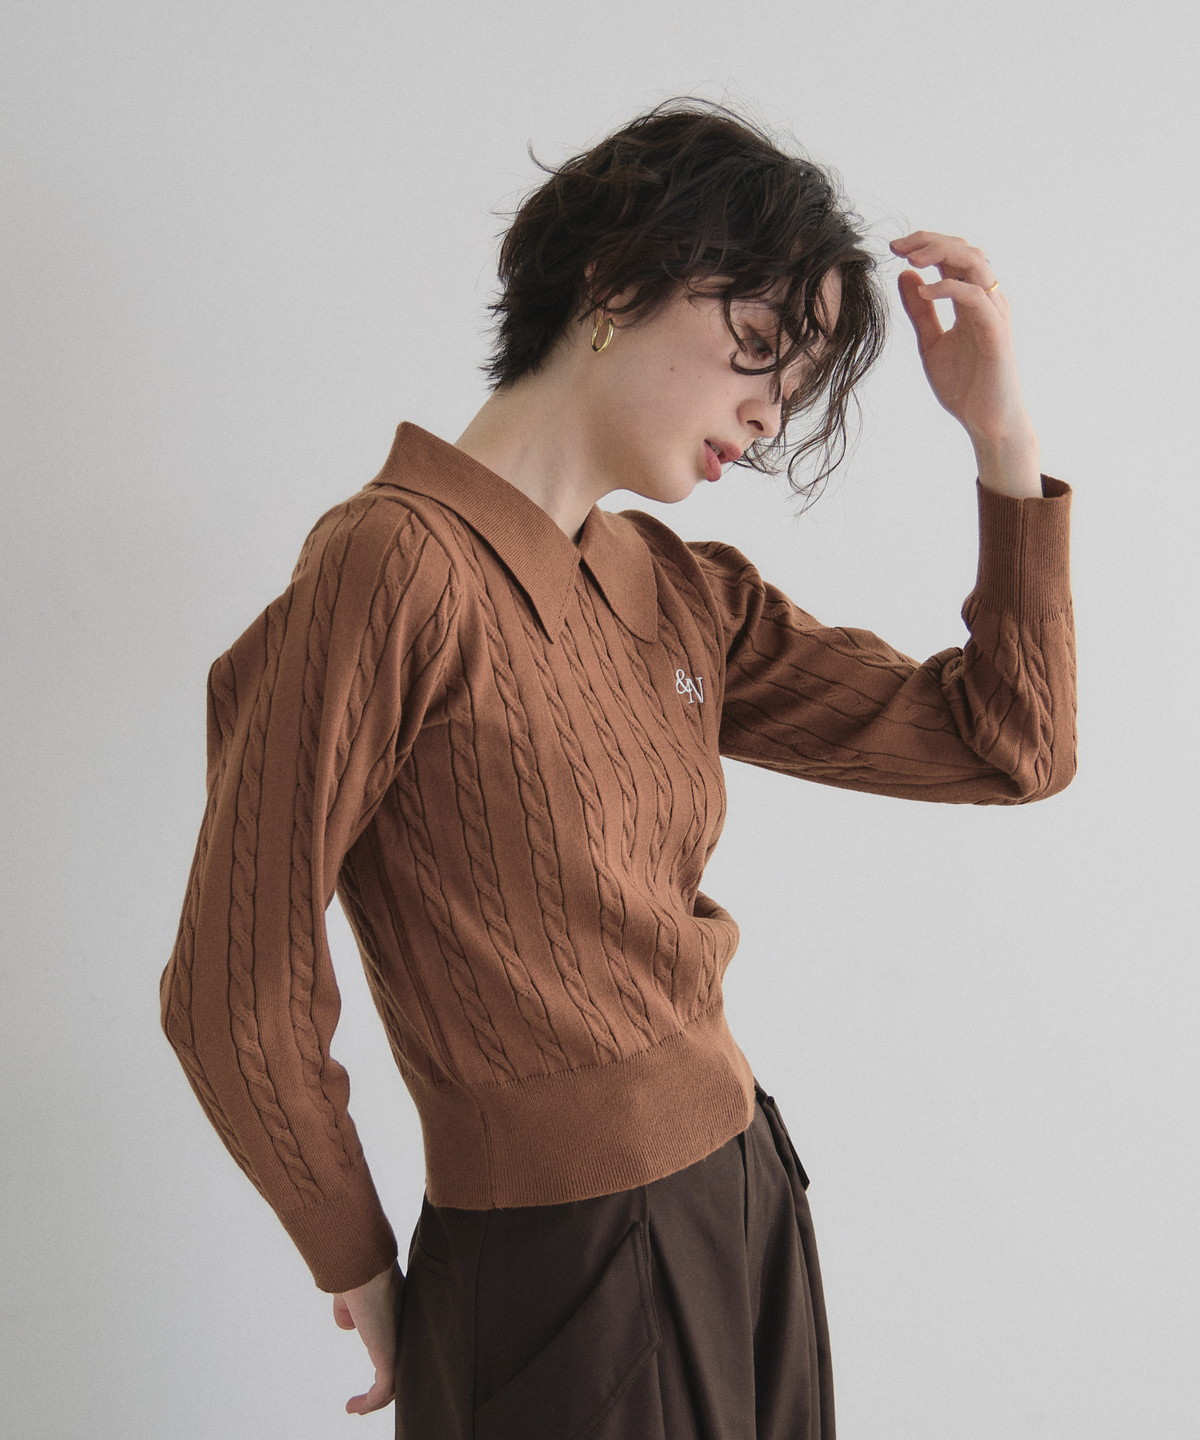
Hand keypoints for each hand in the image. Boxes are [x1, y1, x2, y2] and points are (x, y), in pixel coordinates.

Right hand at [332, 1260, 404, 1415]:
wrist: (360, 1268)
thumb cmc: (355, 1273)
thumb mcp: (350, 1295)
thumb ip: (349, 1309)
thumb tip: (349, 1324)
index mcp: (398, 1311)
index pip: (401, 1341)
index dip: (389, 1357)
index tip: (373, 1370)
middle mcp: (405, 1328)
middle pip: (403, 1365)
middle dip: (386, 1384)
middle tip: (368, 1398)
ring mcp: (399, 1342)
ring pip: (396, 1382)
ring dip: (375, 1400)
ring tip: (355, 1408)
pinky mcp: (389, 1355)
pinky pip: (384, 1389)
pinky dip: (370, 1403)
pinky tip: (352, 1407)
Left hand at [889, 231, 1036, 445]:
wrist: (986, 421)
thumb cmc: (965, 385)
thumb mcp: (930, 342)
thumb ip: (920, 311)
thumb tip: (905, 274)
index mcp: (972, 300)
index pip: (953, 257)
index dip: (925, 244)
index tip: (894, 247)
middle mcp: (987, 300)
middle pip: (965, 251)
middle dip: (930, 241)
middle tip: (897, 245)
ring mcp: (994, 313)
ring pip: (975, 264)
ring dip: (942, 254)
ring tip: (911, 259)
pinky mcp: (996, 332)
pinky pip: (975, 297)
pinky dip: (949, 288)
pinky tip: (924, 291)